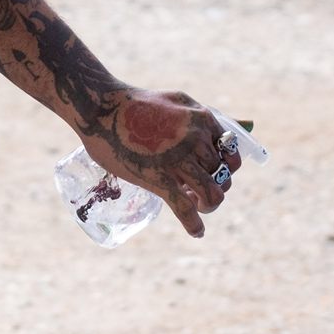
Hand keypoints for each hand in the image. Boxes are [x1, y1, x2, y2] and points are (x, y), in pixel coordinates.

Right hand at [81, 89, 241, 239]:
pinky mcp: (159, 178)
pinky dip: (193, 225)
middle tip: (196, 189)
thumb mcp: (177, 101)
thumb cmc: (135, 103)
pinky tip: (197, 232)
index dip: (225, 168)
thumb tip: (232, 128)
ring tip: (196, 206)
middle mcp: (196, 140)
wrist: (101, 107)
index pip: (232, 154)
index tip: (211, 172)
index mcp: (203, 119)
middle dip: (214, 187)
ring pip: (211, 195)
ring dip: (207, 206)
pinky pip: (185, 208)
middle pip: (223, 177)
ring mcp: (178, 160)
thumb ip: (200, 116)